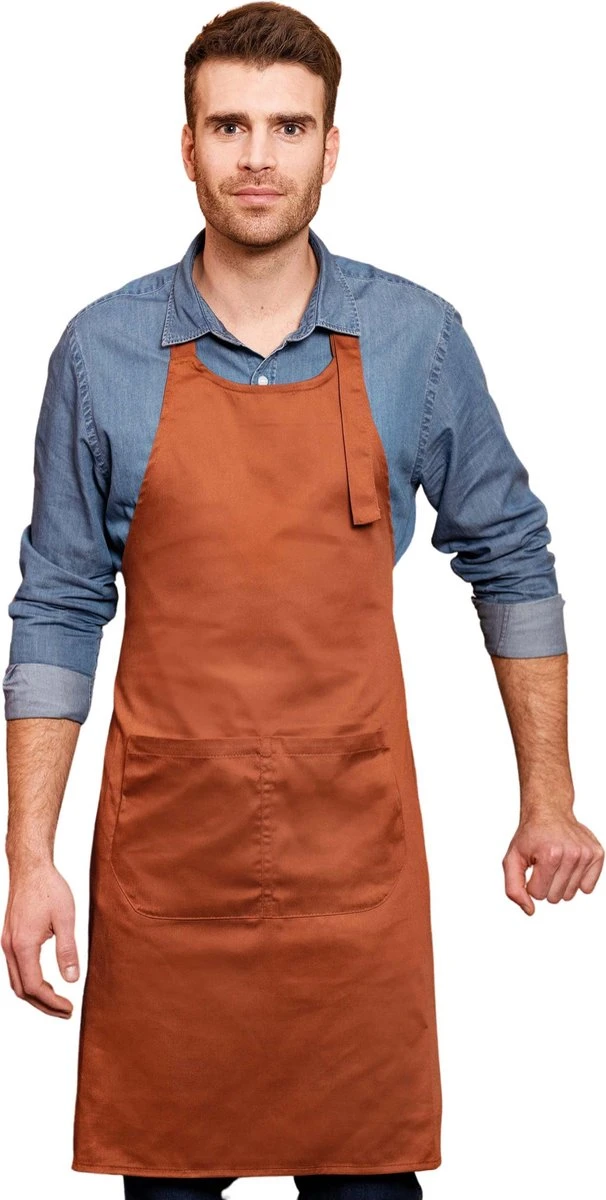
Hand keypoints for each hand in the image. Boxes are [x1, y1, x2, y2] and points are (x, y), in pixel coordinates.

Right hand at [1, 863, 79, 1015]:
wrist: (30, 868)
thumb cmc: (49, 888)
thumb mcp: (65, 918)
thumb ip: (68, 950)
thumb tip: (72, 980)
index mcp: (23, 945)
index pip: (35, 987)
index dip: (53, 1003)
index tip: (70, 1008)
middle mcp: (10, 948)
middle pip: (22, 990)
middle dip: (43, 1006)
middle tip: (66, 1011)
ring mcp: (7, 943)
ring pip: (16, 982)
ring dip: (35, 996)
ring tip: (58, 1001)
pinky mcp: (9, 938)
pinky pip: (15, 969)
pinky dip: (29, 982)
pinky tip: (45, 982)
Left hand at [502, 807, 603, 914]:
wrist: (549, 812)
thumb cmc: (531, 836)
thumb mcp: (512, 859)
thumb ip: (514, 888)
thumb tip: (530, 910)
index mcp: (550, 855)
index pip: (538, 894)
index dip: (531, 883)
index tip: (533, 866)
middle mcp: (571, 854)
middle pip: (555, 897)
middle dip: (545, 885)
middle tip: (544, 864)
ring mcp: (586, 854)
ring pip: (571, 894)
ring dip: (560, 883)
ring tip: (556, 863)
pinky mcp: (597, 854)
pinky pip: (587, 888)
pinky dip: (576, 881)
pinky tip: (569, 865)